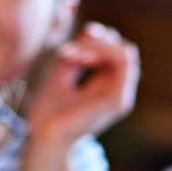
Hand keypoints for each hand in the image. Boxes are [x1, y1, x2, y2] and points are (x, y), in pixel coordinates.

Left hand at [26, 23, 139, 147]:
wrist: (43, 138)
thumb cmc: (47, 113)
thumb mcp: (61, 75)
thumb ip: (76, 56)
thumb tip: (90, 33)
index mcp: (106, 88)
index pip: (114, 53)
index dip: (96, 39)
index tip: (68, 46)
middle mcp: (118, 92)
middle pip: (123, 49)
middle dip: (98, 39)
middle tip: (69, 50)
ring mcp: (121, 97)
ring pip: (127, 51)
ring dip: (100, 44)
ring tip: (73, 54)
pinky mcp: (119, 100)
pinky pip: (125, 61)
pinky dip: (103, 51)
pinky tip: (79, 58)